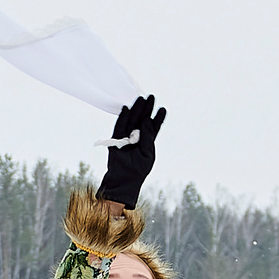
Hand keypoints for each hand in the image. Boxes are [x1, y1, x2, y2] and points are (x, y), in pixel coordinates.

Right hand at [98, 93, 165, 208]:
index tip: (163, 108)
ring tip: (141, 98)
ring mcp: (126, 138)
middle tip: (151, 96)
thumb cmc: (138, 170)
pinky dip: (123, 118)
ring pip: (132, 120)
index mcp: (147, 142)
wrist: (123, 181)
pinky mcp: (116, 140)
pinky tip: (127, 108)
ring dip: (136, 110)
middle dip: (147, 109)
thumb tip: (146, 120)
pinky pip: (119, 127)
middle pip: (142, 120)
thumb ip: (148, 137)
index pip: (154, 127)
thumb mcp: (148, 154)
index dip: (158, 118)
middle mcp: (137, 138)